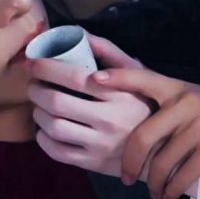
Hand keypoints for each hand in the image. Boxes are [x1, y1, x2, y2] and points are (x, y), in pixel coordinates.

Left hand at [26, 32, 150, 176]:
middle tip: (34, 85)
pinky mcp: (95, 164)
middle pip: (57, 102)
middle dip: (36, 90)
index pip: (76, 77)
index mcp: (121, 95)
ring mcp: (102, 145)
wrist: (165, 148)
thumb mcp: (138, 76)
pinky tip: (47, 131)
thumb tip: (80, 34)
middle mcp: (110, 121)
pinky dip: (44, 139)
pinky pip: (58, 152)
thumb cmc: (148, 106)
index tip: (35, 63)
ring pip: (53, 127)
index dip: (48, 68)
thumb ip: (111, 53)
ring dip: (38, 114)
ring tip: (40, 107)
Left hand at [92, 68, 199, 198]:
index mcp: (178, 89)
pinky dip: (171, 189)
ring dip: (153, 183)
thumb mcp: (191, 96)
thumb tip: (124, 101)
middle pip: (143, 137)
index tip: (94, 81)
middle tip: (126, 178)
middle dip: (130, 163)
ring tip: (153, 191)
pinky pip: (181, 176)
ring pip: (162, 163)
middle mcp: (187, 105)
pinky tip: (168, 193)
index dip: (118, 79)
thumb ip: (162, 97)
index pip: (143, 78)